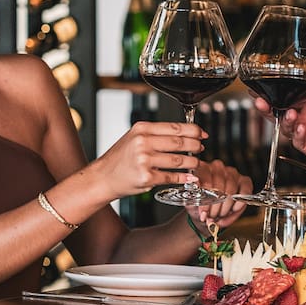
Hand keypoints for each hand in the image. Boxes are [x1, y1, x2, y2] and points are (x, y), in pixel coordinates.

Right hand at [90, 121, 204, 198]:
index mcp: (142, 129)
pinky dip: (183, 177)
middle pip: (179, 142)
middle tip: (201, 148)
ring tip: (196, 163)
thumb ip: (156, 134)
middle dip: (195, 146)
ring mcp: (144, 160)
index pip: (175, 127)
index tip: (202, 134)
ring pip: (178, 160)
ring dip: (192, 162)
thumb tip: (184, 134)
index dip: (193, 130)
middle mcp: (143, 142)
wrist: (103, 177)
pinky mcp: (146, 176)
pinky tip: (190, 177)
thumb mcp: (134, 138)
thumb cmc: (120, 159)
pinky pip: (171, 176)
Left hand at [185, 160, 249, 228]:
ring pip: (230, 191)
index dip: (205, 200)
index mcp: (202, 168)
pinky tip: (234, 209)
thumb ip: (198, 208)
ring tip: (220, 214)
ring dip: (225, 207)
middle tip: (212, 216)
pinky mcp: (244, 180)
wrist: (209, 207)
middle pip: (218, 187)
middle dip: (215, 206)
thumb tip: (204, 215)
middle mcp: (217, 167)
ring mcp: (231, 172)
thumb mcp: (194, 204)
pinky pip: (244, 192)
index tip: (204, 213)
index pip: (205, 181)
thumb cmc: (201, 203)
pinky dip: (239, 204)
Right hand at [258, 63, 305, 177]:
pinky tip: (301, 128)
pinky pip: (299, 142)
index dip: (274, 92)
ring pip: (287, 128)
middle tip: (259, 100)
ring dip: (284, 120)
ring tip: (290, 114)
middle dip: (267, 108)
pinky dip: (297, 135)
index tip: (261, 85)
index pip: (288, 96)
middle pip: (280, 112)